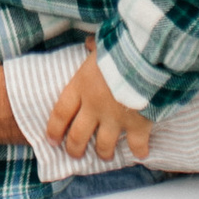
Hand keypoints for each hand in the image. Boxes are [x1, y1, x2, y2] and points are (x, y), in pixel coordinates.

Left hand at [43, 45, 151, 167]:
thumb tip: (89, 43)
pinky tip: (141, 153)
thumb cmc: (121, 48)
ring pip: (103, 146)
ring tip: (106, 155)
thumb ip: (94, 47)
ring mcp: (115, 119)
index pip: (61, 113)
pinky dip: (139, 151)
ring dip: (104, 153)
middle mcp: (94, 107)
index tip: (52, 140)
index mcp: (81, 86)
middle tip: (75, 154)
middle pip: (77, 136)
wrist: (146, 59)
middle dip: (75, 148)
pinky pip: (136, 145)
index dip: (54, 129)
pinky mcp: (137, 126)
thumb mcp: (102, 45)